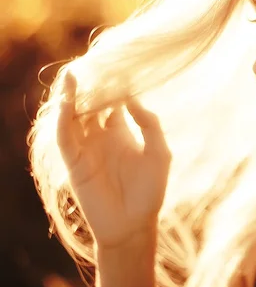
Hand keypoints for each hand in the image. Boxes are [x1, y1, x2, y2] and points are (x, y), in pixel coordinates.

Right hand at [56, 71, 171, 248]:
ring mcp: (86, 147)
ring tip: (73, 74)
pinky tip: (68, 103)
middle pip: (91, 102)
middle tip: (92, 62)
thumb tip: (132, 98)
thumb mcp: (159, 153)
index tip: (119, 64)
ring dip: (72, 96)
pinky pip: (65, 137)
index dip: (114, 83)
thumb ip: (149, 124)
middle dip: (91, 84)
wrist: (134, 224)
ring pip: (73, 115)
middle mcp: (100, 135)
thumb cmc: (150, 190)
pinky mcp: (74, 162)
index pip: (113, 99)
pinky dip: (63, 119)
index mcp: (120, 130)